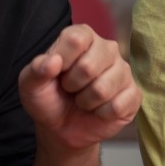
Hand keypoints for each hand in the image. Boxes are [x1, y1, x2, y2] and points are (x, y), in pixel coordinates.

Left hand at [18, 24, 140, 153]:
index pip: (76, 39)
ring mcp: (123, 71)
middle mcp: (107, 49)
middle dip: (73, 85)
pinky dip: (101, 114)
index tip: (56, 72)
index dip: (62, 60)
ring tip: (83, 100)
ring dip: (86, 102)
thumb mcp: (30, 85)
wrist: (63, 128)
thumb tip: (53, 61)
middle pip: (89, 66)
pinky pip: (118, 105)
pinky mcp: (133, 94)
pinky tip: (98, 110)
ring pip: (103, 89)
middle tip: (70, 89)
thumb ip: (36, 70)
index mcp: (83, 37)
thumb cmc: (49, 99)